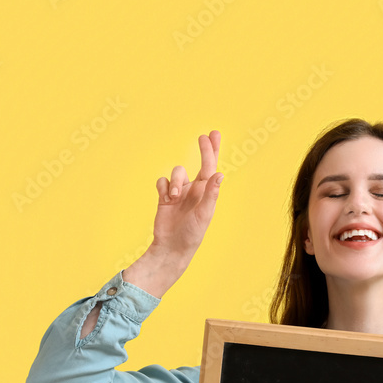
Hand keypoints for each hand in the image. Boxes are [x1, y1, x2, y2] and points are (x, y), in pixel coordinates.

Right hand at [150, 130, 223, 261]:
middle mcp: (194, 190)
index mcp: (206, 193)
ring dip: (175, 180)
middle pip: (199, 164)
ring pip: (177, 172)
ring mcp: (179, 193)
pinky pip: (162, 181)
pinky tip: (166, 197)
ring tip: (174, 196)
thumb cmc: (192, 234)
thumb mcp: (204, 214)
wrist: (171, 247)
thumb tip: (220, 174)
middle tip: (203, 136)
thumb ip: (211, 193)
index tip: (213, 135)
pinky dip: (163, 186)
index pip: (211, 168)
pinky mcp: (165, 198)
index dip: (213, 151)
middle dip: (203, 150)